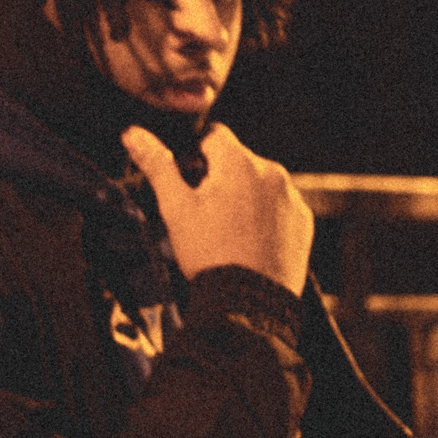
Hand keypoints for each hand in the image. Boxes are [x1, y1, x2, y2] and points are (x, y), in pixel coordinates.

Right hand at [122, 122, 313, 296]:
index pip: (213, 136)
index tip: (190, 183)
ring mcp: (291, 198)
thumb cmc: (209, 254)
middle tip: (206, 214)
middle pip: (238, 161)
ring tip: (229, 232)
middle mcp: (272, 172)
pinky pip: (280, 207)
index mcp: (238, 162)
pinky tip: (250, 241)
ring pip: (260, 184)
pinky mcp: (303, 221)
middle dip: (221, 178)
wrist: (248, 303)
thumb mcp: (176, 208)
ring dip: (245, 196)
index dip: (195, 156)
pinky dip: (266, 217)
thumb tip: (133, 134)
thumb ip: (157, 165)